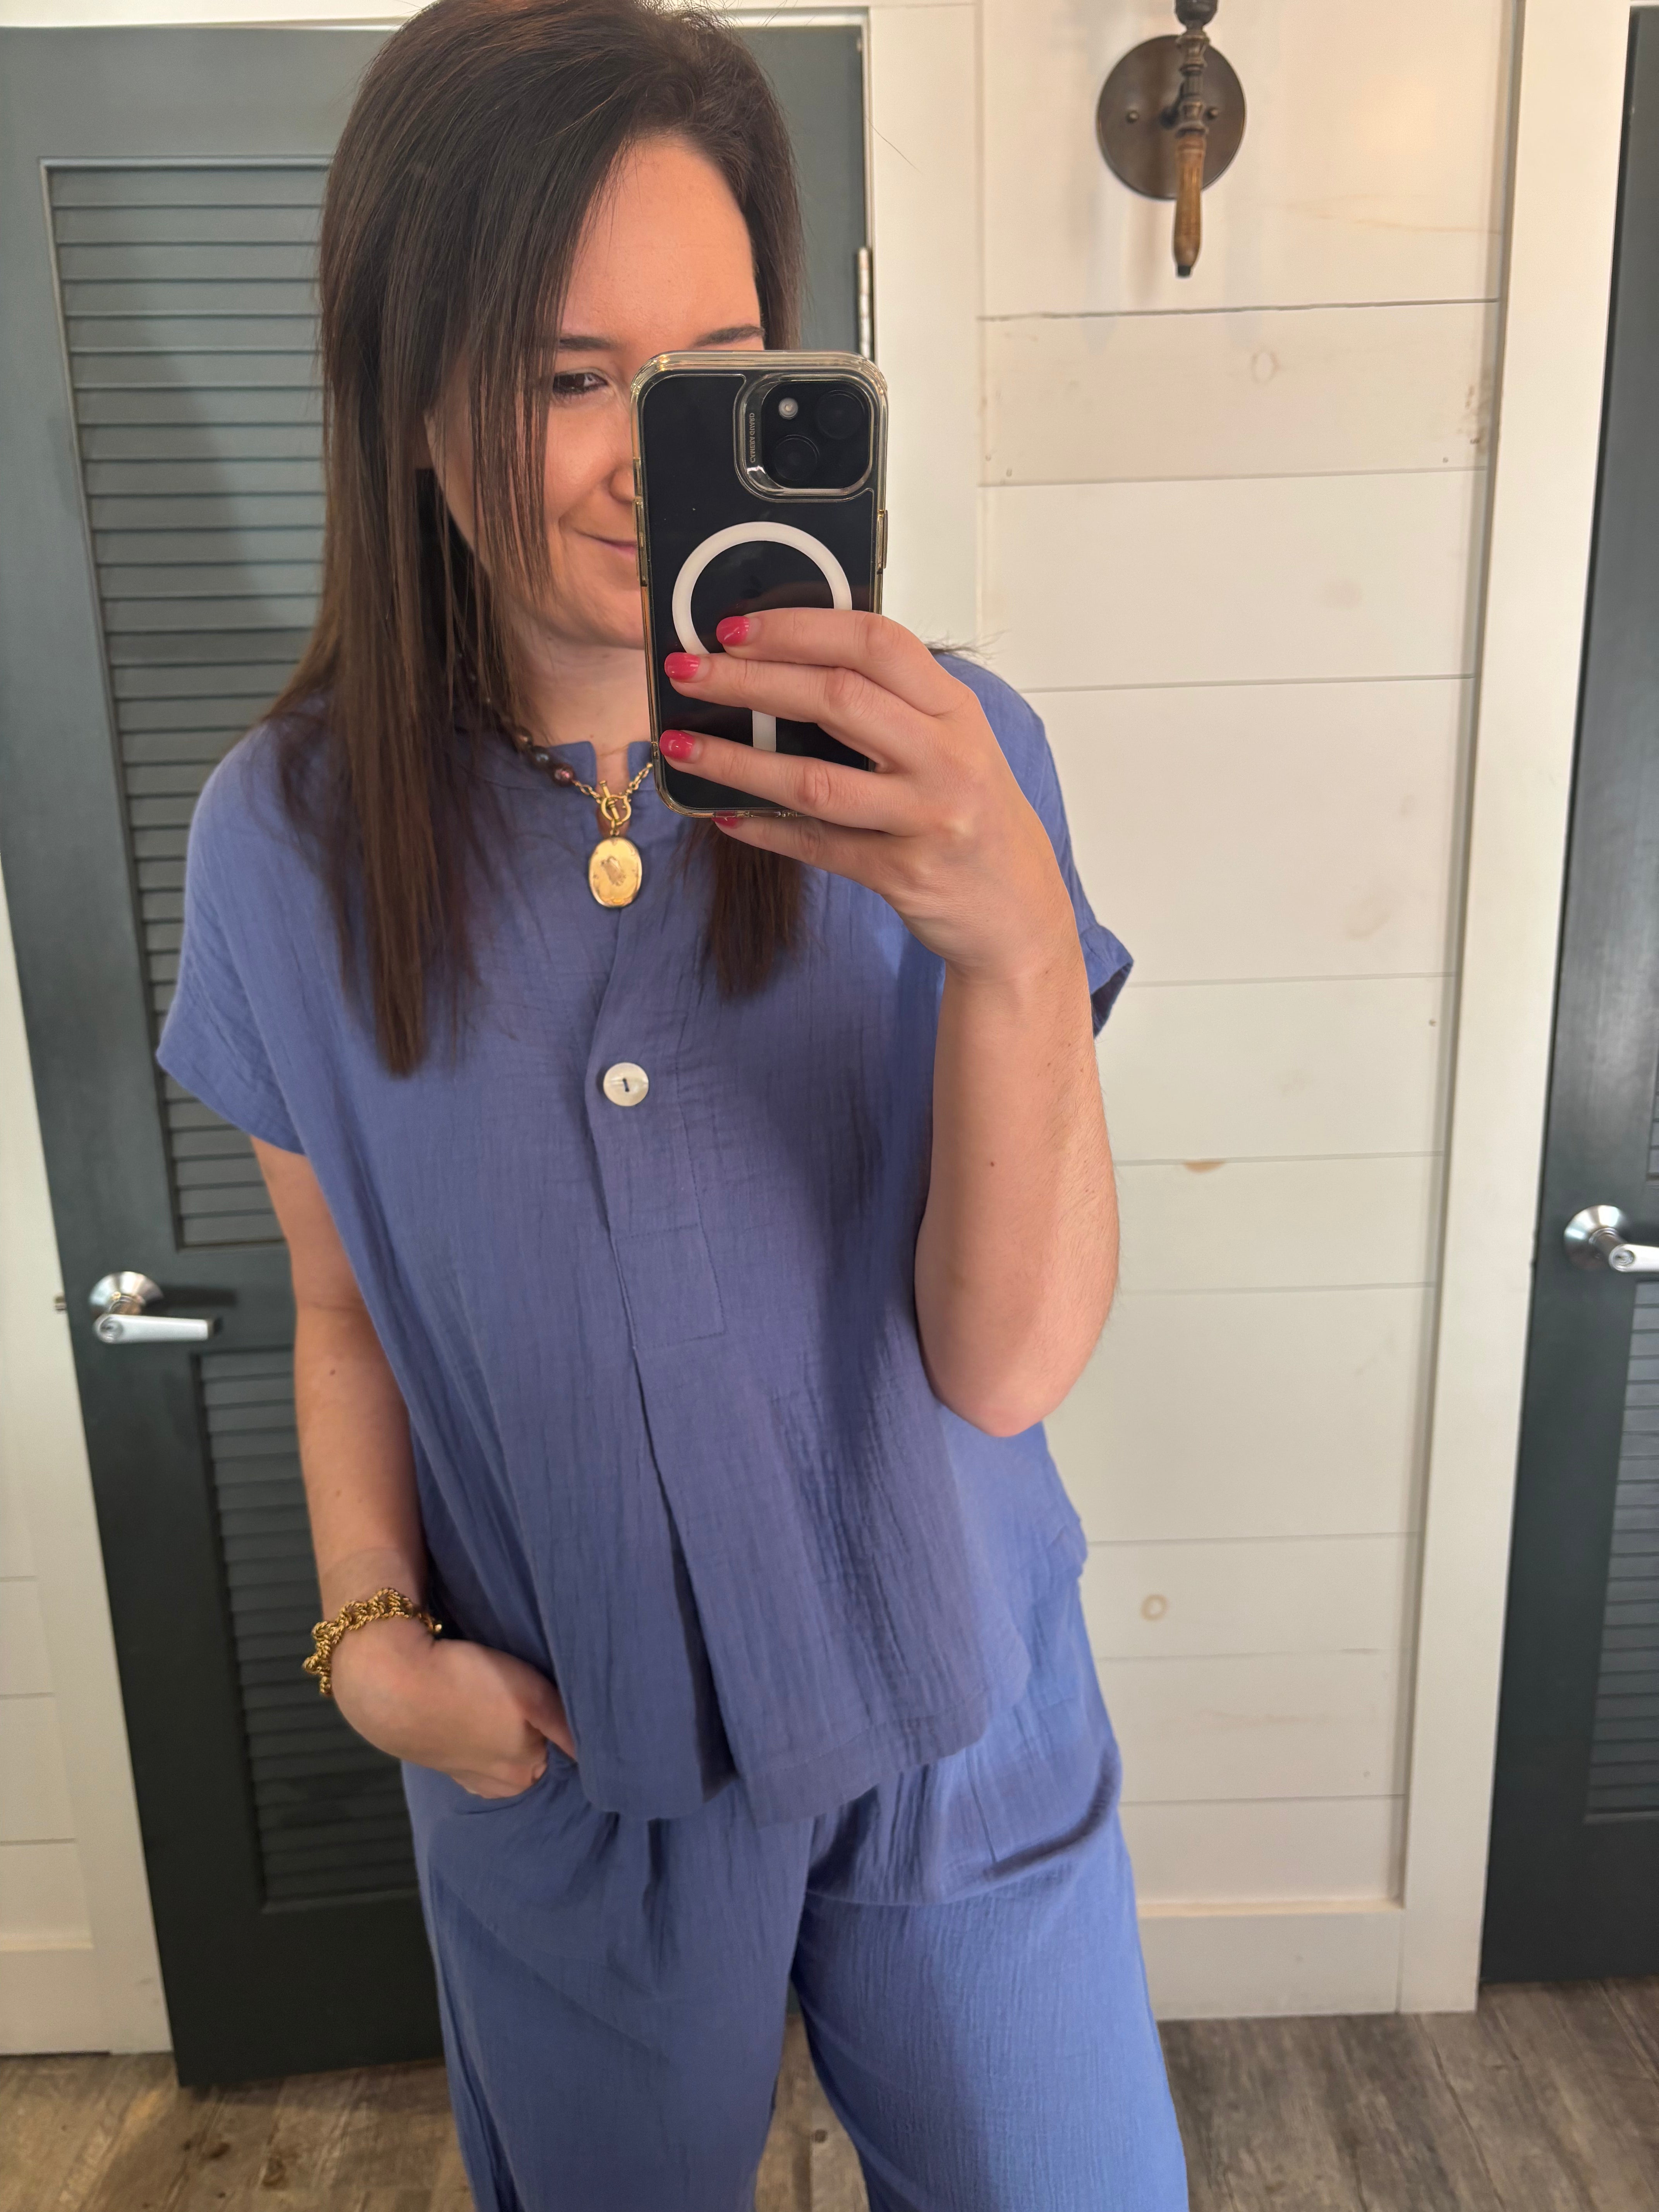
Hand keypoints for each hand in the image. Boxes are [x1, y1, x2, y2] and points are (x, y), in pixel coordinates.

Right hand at [331, 1617, 574, 1798]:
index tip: (564, 1703)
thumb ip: (568, 1727)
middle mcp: (498, 1787)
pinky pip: (477, 1746)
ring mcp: (466, 1776)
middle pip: (536, 1758)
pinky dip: (481, 1730)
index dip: (567, 1729)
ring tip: (503, 1698)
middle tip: (533, 1697)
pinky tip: (477, 1708)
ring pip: (505, 1752)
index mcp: (525, 1777)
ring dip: (507, 1731)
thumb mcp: (532, 1698)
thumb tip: (604, 1754)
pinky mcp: (441, 1759)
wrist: (392, 1683)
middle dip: (540, 1734)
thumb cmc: (469, 1685)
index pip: (564, 1758)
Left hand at [659, 611, 1077, 982]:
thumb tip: (788, 663)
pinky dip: (766, 830)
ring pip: (815, 780)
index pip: (876, 643)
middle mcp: (946, 758)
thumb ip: (892, 704)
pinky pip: (819, 847)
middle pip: (838, 699)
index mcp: (955, 710)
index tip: (736, 626)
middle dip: (750, 680)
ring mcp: (927, 819)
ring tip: (679, 745)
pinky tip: (723, 816)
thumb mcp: (951, 744)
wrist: (1020, 911)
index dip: (800, 628)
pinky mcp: (904, 875)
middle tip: (688, 671)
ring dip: (737, 761)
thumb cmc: (972, 815)